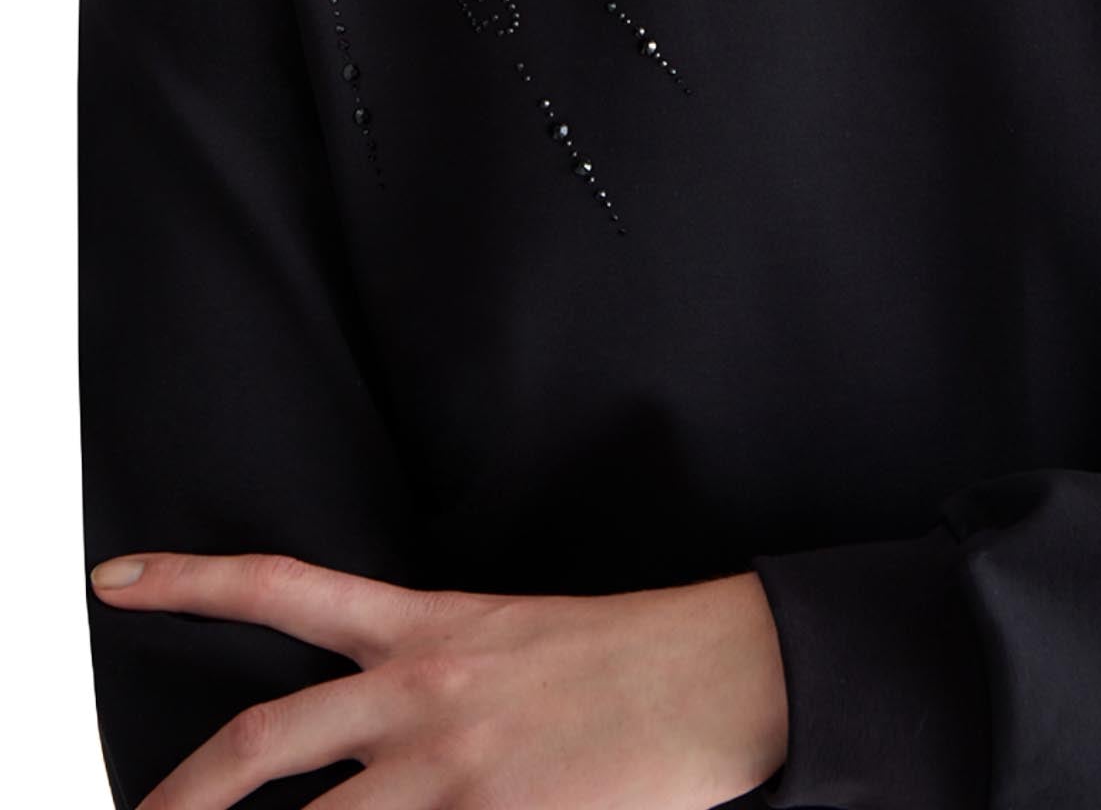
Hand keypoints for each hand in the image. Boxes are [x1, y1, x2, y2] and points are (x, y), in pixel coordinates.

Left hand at [88, 550, 789, 809]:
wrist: (715, 673)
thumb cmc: (626, 651)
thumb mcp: (509, 634)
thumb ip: (425, 673)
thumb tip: (360, 732)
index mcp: (425, 626)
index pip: (283, 588)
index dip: (189, 582)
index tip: (116, 580)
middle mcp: (418, 692)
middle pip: (259, 743)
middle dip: (176, 798)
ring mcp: (447, 769)